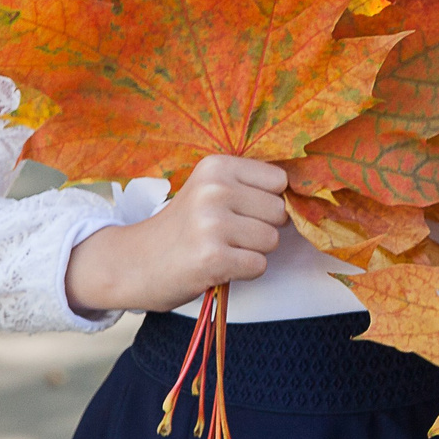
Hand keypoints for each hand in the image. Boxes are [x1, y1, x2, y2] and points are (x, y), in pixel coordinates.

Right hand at [64, 155, 287, 314]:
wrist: (132, 263)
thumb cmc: (182, 229)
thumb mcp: (209, 192)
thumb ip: (250, 187)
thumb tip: (306, 195)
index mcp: (217, 166)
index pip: (279, 180)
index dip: (267, 201)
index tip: (242, 212)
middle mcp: (215, 189)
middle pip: (279, 212)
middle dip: (261, 229)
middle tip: (226, 235)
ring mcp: (213, 223)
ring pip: (271, 241)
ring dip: (251, 252)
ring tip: (219, 249)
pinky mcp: (212, 257)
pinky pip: (258, 265)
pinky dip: (242, 272)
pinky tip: (216, 266)